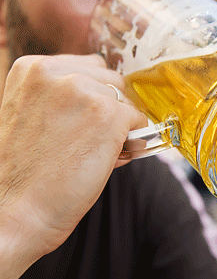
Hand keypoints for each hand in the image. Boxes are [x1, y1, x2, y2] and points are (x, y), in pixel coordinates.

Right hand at [0, 54, 146, 278]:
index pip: (89, 67)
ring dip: (123, 124)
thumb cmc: (25, 172)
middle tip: (97, 139)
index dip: (96, 95)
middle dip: (112, 108)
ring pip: (127, 100)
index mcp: (33, 68)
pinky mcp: (108, 114)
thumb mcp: (33, 115)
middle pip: (112, 80)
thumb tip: (111, 97)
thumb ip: (64, 97)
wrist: (15, 211)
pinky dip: (134, 140)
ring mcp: (85, 91)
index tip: (90, 119)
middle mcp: (58, 72)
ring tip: (102, 151)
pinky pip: (139, 120)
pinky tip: (113, 158)